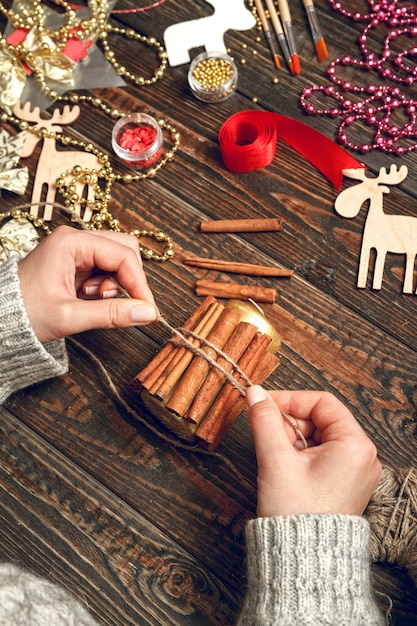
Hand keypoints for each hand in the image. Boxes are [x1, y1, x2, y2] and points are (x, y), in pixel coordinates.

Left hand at [18, 226, 157, 343]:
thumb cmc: (23, 314)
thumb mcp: (70, 316)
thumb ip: (111, 314)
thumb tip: (147, 314)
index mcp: (71, 242)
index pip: (123, 255)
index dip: (139, 283)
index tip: (147, 310)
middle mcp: (75, 240)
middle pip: (124, 250)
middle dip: (128, 279)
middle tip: (119, 304)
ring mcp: (75, 250)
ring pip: (117, 260)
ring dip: (116, 284)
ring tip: (94, 301)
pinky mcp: (75, 264)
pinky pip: (105, 270)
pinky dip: (106, 287)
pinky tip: (89, 300)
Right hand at [245, 386, 381, 517]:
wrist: (303, 562)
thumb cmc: (296, 514)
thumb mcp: (276, 460)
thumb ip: (265, 421)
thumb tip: (255, 393)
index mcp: (355, 445)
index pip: (322, 402)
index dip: (290, 400)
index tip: (264, 403)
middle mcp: (362, 456)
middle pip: (320, 419)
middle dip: (289, 423)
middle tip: (266, 434)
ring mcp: (355, 471)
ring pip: (318, 436)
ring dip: (291, 439)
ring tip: (275, 457)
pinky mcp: (345, 483)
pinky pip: (321, 454)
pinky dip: (299, 454)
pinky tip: (284, 467)